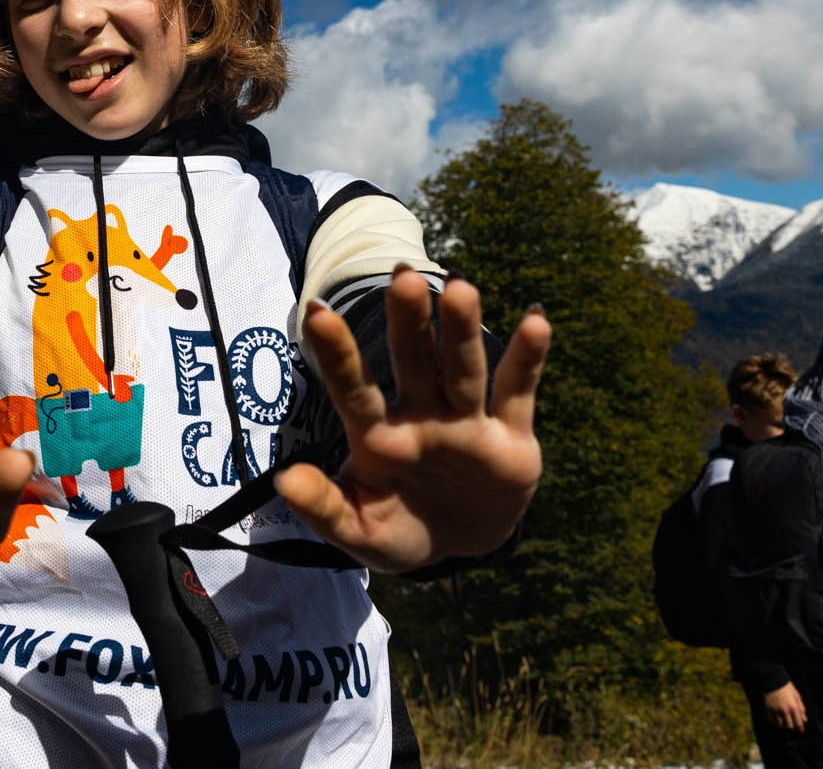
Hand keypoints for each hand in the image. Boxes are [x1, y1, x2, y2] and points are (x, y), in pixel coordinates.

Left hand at [274, 269, 549, 572]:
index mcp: (379, 437)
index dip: (338, 353)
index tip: (318, 312)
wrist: (458, 547)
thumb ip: (324, 507)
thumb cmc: (397, 530)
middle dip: (408, 322)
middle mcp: (422, 416)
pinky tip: (535, 320)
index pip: (354, 389)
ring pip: (463, 369)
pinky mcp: (511, 436)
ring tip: (460, 288)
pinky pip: (518, 391)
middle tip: (402, 275)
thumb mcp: (358, 531)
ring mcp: (466, 422)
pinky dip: (528, 358)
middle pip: (413, 362)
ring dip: (462, 331)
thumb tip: (286, 481)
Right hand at [761, 681, 806, 731]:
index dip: (801, 728)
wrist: (772, 679)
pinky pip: (772, 720)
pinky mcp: (768, 709)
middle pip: (789, 726)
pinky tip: (777, 718)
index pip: (798, 722)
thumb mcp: (796, 695)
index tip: (801, 731)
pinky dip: (775, 721)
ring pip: (780, 724)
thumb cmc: (786, 686)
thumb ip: (801, 708)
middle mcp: (785, 710)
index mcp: (793, 707)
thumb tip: (804, 718)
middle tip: (792, 722)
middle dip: (792, 725)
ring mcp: (776, 710)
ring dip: (783, 724)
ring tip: (783, 720)